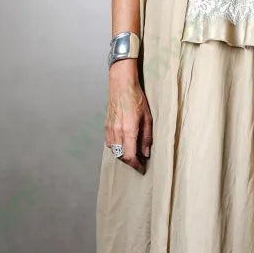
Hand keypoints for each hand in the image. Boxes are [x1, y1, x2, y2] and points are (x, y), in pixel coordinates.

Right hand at [104, 59, 151, 174]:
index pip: (130, 156)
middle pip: (121, 156)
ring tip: (133, 153)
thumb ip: (146, 137)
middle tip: (140, 161)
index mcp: (128, 130)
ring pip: (114, 151)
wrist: (121, 85)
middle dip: (130, 162)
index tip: (142, 168)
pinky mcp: (105, 126)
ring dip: (123, 155)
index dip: (136, 165)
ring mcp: (109, 129)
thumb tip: (146, 153)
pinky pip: (109, 143)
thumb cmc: (136, 99)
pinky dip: (116, 147)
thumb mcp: (147, 118)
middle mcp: (117, 132)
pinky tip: (124, 144)